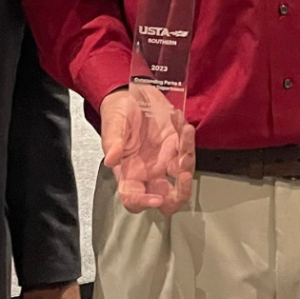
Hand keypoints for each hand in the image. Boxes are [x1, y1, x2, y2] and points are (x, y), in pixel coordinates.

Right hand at [100, 81, 194, 216]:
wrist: (131, 95)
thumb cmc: (118, 113)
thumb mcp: (112, 125)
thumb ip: (112, 143)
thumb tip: (111, 160)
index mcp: (128, 173)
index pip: (134, 199)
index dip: (144, 203)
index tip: (156, 199)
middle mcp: (149, 171)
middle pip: (168, 199)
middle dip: (180, 194)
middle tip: (183, 176)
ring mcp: (165, 160)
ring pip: (183, 174)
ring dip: (187, 156)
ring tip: (184, 130)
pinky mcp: (177, 145)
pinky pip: (188, 149)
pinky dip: (188, 136)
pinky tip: (180, 121)